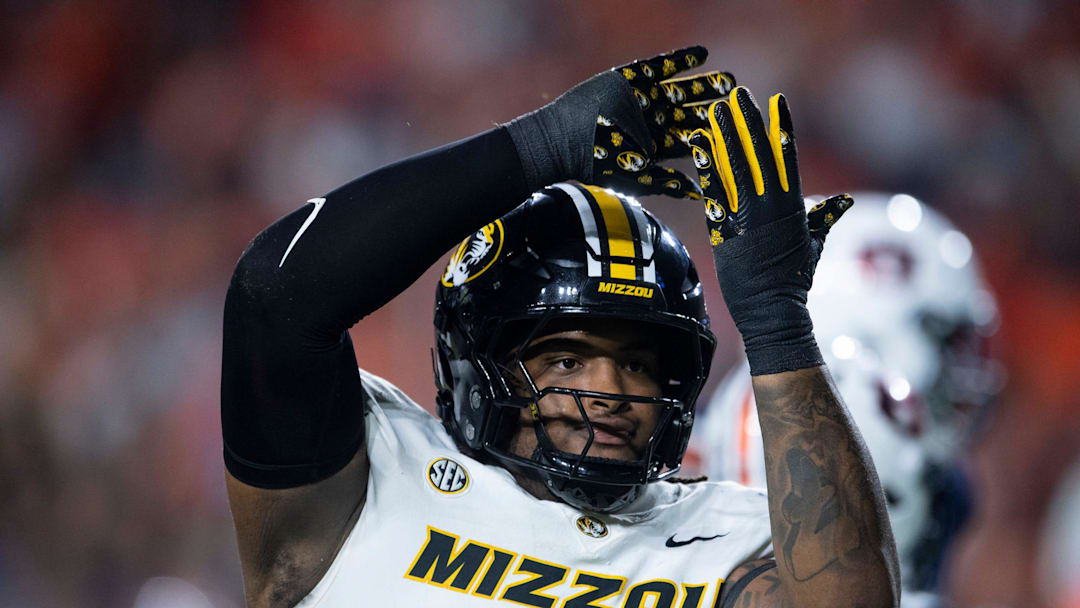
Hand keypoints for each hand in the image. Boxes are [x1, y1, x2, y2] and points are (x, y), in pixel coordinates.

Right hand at [592, 47, 734, 198]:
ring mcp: (642, 97)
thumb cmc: (595, 164)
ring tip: (728, 79)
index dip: (712, 133)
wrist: (562, 141)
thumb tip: (700, 194)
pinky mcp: (630, 76)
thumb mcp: (635, 178)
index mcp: (654, 144)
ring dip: (704, 84)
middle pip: (689, 111)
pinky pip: (661, 66)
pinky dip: (682, 60)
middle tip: (740, 100)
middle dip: (712, 106)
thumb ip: (667, 183)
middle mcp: (651, 119)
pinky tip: (703, 54)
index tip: (737, 130)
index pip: (689, 137)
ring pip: (680, 88)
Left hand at [687, 87, 852, 374]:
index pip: (788, 157)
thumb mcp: (814, 244)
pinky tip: (697, 146)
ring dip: (724, 136)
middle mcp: (772, 206)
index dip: (781, 127)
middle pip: (758, 154)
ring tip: (714, 110)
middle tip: (736, 94)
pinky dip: (706, 168)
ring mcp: (749, 217)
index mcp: (794, 205)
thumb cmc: (795, 281)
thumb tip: (842, 200)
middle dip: (747, 121)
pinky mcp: (727, 230)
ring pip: (735, 167)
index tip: (776, 100)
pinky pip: (714, 192)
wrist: (773, 310)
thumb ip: (825, 217)